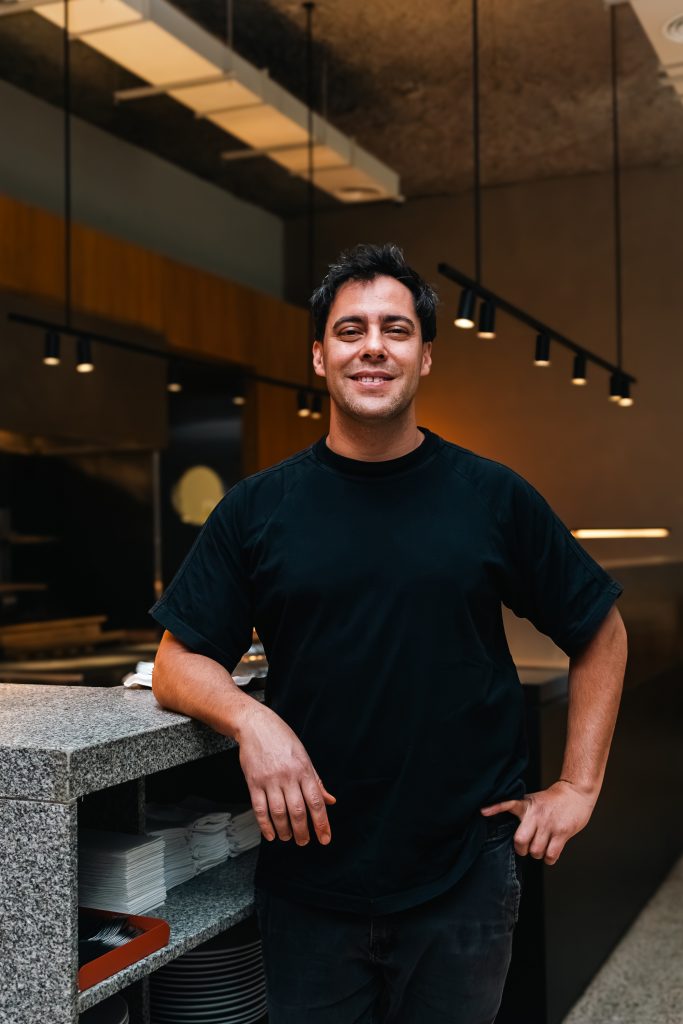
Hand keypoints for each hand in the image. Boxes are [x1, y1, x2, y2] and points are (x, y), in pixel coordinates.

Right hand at [235, 703, 335, 846]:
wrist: (256, 725)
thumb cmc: (282, 740)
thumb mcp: (304, 757)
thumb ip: (316, 781)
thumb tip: (330, 801)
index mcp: (304, 770)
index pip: (316, 801)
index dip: (322, 823)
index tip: (325, 838)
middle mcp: (288, 776)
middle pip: (298, 811)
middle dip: (303, 831)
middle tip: (304, 842)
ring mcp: (270, 780)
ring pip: (279, 812)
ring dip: (285, 830)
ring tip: (288, 838)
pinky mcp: (253, 782)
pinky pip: (260, 808)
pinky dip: (265, 825)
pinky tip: (271, 834)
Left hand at [480, 780, 595, 865]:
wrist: (576, 792)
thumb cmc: (552, 800)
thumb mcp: (533, 800)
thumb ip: (521, 811)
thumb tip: (508, 827)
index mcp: (527, 806)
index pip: (508, 804)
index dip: (495, 808)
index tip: (483, 811)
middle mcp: (536, 815)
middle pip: (520, 840)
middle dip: (522, 850)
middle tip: (525, 848)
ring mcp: (549, 824)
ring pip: (536, 851)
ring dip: (537, 854)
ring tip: (541, 848)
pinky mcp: (562, 832)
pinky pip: (551, 855)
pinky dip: (549, 859)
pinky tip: (550, 852)